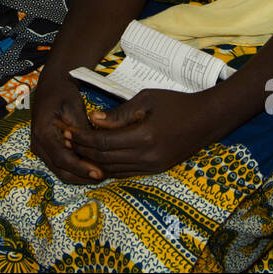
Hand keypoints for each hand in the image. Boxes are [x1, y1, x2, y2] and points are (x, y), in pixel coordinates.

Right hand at [29, 72, 104, 184]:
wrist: (52, 85)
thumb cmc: (63, 93)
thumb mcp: (74, 108)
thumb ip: (83, 131)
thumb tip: (97, 151)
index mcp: (42, 132)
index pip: (62, 159)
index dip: (81, 168)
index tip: (99, 173)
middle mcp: (38, 144)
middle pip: (60, 170)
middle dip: (82, 176)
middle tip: (104, 176)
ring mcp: (40, 148)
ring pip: (61, 171)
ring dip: (80, 175)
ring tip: (101, 174)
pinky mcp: (46, 150)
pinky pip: (61, 165)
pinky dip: (76, 169)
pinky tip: (93, 167)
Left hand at [68, 89, 207, 178]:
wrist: (207, 119)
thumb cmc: (176, 103)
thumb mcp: (146, 100)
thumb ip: (119, 113)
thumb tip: (93, 120)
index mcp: (144, 137)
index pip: (103, 143)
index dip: (82, 139)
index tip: (67, 131)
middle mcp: (147, 157)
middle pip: (105, 160)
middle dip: (82, 151)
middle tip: (65, 140)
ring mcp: (152, 167)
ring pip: (113, 170)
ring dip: (93, 162)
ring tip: (76, 150)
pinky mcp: (156, 170)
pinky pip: (126, 173)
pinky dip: (109, 167)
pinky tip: (97, 159)